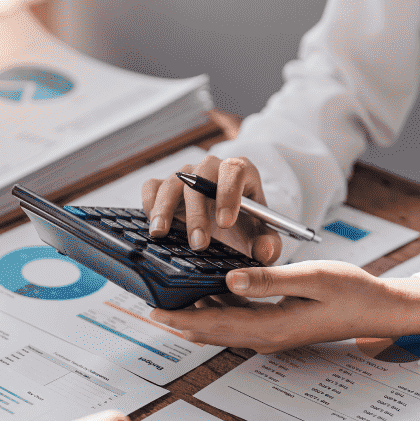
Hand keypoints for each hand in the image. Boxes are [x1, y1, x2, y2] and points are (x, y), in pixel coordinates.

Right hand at [142, 155, 282, 262]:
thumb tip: (264, 251)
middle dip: (197, 213)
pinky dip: (149, 204)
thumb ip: (269, 245)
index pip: (234, 170)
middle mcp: (210, 168)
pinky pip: (152, 187)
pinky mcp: (164, 186)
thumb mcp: (262, 237)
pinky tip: (154, 225)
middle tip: (198, 243)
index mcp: (240, 172)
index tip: (225, 223)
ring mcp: (185, 175)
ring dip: (166, 209)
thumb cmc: (246, 225)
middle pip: (200, 178)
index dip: (228, 193)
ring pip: (172, 182)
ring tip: (162, 234)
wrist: (228, 225)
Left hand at [151, 261, 419, 351]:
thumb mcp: (312, 278)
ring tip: (166, 300)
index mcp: (271, 326)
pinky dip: (215, 311)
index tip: (152, 310)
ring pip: (221, 328)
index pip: (214, 324)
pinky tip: (204, 294)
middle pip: (210, 331)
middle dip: (178, 319)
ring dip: (194, 317)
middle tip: (148, 304)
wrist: (379, 310)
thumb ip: (269, 280)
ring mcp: (271, 334)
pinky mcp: (276, 327)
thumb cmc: (352, 291)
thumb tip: (229, 279)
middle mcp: (266, 336)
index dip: (180, 318)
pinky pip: (236, 322)